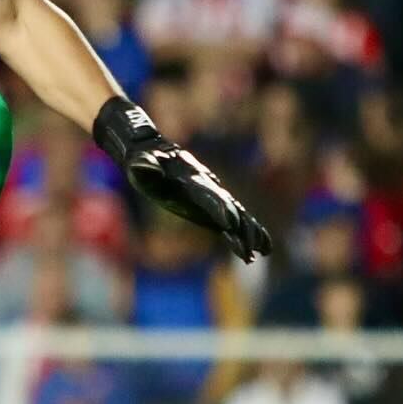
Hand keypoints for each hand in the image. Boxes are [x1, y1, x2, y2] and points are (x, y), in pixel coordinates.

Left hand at [93, 98, 271, 263]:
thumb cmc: (142, 161)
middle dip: (240, 227)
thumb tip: (144, 167)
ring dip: (249, 232)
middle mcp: (207, 187)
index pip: (208, 196)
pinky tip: (262, 247)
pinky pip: (235, 219)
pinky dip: (249, 230)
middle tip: (250, 247)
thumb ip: (146, 167)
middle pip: (229, 208)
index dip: (219, 208)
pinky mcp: (212, 204)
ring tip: (262, 250)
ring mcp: (212, 195)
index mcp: (191, 179)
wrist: (153, 153)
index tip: (230, 223)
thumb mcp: (140, 163)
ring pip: (237, 214)